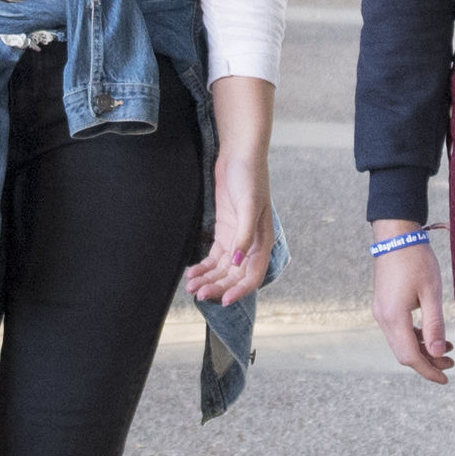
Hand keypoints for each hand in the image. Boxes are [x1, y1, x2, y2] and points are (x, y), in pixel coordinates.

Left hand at [184, 144, 273, 303]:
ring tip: (192, 287)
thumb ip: (245, 236)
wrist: (239, 155)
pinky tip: (193, 273)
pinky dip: (204, 266)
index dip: (239, 290)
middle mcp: (250, 244)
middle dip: (217, 286)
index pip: (252, 275)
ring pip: (222, 268)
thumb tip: (238, 263)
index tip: (223, 300)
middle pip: (234, 275)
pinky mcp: (225, 231)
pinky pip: (215, 256)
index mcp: (262, 241)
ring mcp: (236, 238)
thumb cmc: (250, 178)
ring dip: (208, 279)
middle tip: (199, 294)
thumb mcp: (249, 206)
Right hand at [370, 223, 454, 383]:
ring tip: (447, 348)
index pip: (410, 356)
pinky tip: (430, 334)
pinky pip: (397, 331)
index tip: (446, 379)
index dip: (428, 371)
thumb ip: (434, 324)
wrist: (395, 236)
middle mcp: (383, 317)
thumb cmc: (416, 260)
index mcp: (394, 316)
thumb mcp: (431, 293)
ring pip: (400, 343)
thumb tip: (439, 353)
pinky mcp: (384, 305)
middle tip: (451, 363)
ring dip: (422, 350)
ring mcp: (381, 311)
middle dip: (427, 363)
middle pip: (403, 353)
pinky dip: (414, 338)